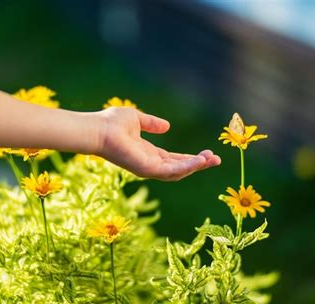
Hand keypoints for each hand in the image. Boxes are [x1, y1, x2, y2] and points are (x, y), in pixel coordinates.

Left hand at [96, 107, 220, 180]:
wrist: (98, 129)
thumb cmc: (112, 123)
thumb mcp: (137, 119)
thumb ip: (152, 123)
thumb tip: (167, 126)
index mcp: (148, 153)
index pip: (174, 159)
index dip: (190, 158)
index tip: (207, 153)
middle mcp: (149, 164)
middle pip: (179, 168)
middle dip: (198, 165)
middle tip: (217, 159)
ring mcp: (148, 169)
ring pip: (178, 172)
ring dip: (196, 166)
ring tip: (212, 159)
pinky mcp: (146, 169)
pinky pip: (171, 171)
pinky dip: (187, 166)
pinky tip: (200, 160)